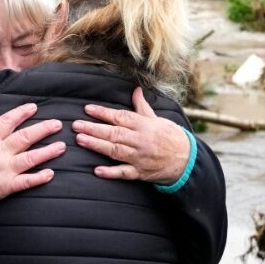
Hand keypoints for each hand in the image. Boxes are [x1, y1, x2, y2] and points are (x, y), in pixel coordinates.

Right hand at [0, 103, 64, 206]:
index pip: (7, 121)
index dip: (21, 113)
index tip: (33, 107)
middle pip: (24, 137)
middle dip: (43, 129)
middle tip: (57, 124)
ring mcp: (3, 171)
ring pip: (31, 158)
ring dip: (48, 151)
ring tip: (62, 146)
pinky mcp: (5, 187)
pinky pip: (26, 182)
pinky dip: (39, 178)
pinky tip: (51, 173)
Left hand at [72, 86, 189, 184]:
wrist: (188, 160)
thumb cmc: (171, 137)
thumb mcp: (158, 119)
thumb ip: (142, 107)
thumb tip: (136, 90)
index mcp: (144, 125)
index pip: (121, 117)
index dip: (103, 113)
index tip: (87, 109)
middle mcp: (141, 141)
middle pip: (114, 133)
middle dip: (94, 129)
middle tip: (76, 125)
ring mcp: (140, 158)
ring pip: (116, 151)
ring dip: (97, 146)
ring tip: (81, 140)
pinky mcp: (140, 173)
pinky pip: (124, 173)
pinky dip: (111, 173)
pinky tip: (97, 170)